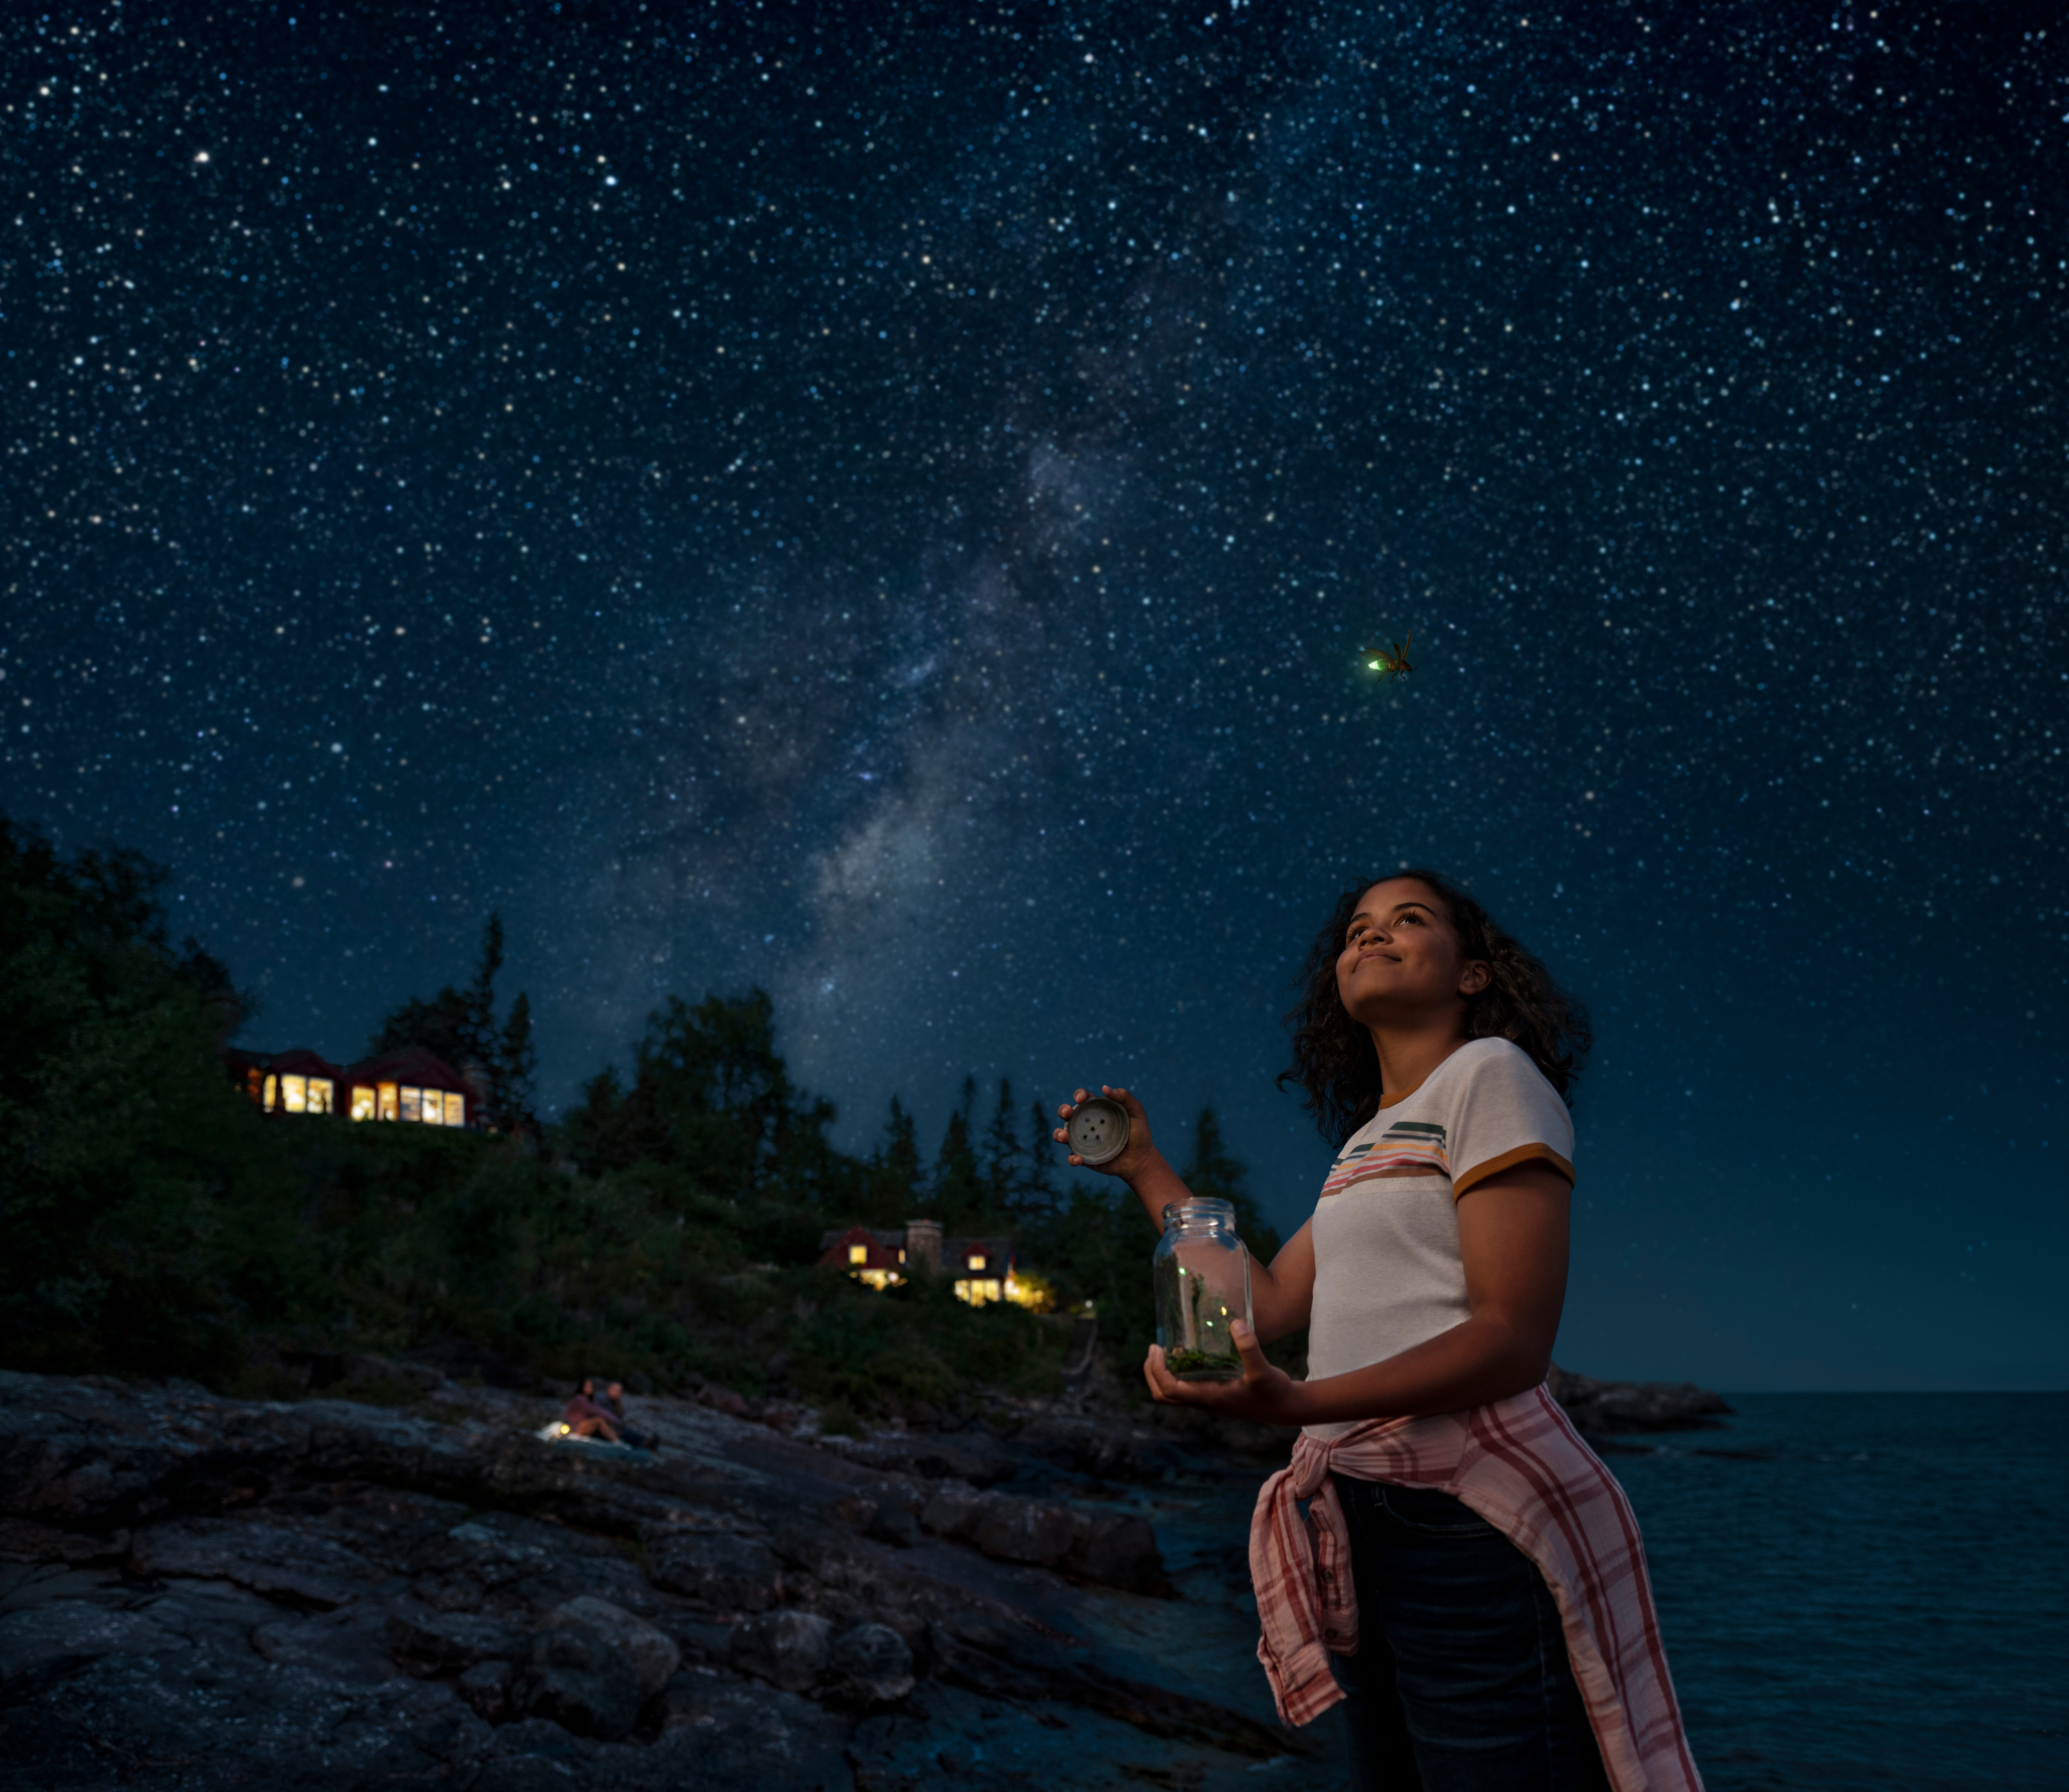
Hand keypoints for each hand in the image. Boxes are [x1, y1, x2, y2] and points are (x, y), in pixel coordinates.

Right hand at [1054, 1085, 1157, 1179]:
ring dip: (1058, 1133)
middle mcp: (1087, 1124)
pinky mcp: (1084, 1157)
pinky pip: (1072, 1157)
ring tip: (1064, 1136)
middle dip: (1063, 1110)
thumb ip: (1124, 1097)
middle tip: (1068, 1113)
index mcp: (1097, 1110)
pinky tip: (1079, 1158)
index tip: (1081, 1098)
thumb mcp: (1136, 1112)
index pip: (1083, 1098)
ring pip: (1062, 1134)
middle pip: (1067, 1113)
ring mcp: (1084, 1141)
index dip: (1078, 1095)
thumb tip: (1104, 1088)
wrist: (1141, 1160)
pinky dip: (1072, 1158)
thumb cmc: (1139, 1134)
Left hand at [1142, 1320, 1305, 1426]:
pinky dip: (1179, 1372)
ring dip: (1163, 1373)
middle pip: (1163, 1395)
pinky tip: (1188, 1353)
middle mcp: (1205, 1402)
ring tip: (1165, 1349)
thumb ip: (1250, 1348)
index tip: (1158, 1348)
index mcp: (1209, 1398)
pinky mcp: (1215, 1394)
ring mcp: (1209, 1399)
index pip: (1169, 1390)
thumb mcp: (1264, 1369)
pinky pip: (1186, 1387)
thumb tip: (1235, 1323)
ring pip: (1173, 1393)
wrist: (1286, 1408)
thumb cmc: (1274, 1392)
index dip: (1158, 1371)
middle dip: (1153, 1373)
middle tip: (1154, 1348)